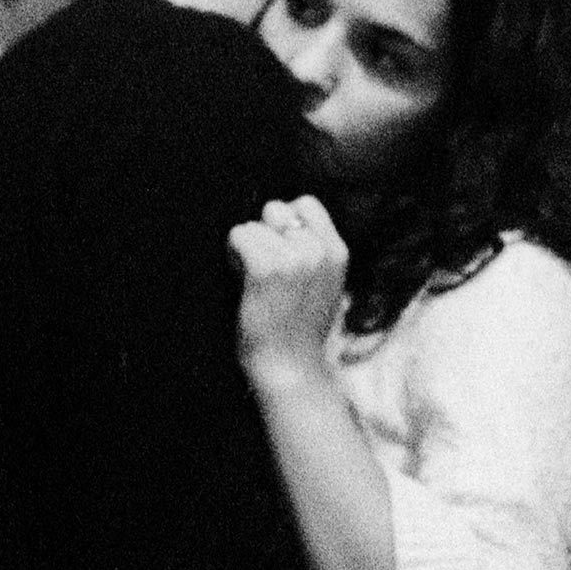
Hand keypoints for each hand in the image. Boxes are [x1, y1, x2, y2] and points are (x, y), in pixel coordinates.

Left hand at [225, 195, 347, 375]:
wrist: (290, 367)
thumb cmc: (298, 329)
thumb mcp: (323, 282)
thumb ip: (312, 250)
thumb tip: (281, 217)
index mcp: (337, 251)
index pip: (305, 202)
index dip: (284, 222)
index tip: (279, 250)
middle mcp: (319, 249)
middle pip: (275, 208)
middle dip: (263, 232)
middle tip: (263, 267)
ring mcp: (294, 257)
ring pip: (252, 224)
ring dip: (246, 247)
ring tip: (254, 279)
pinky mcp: (266, 268)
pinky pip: (238, 236)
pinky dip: (233, 256)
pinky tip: (241, 279)